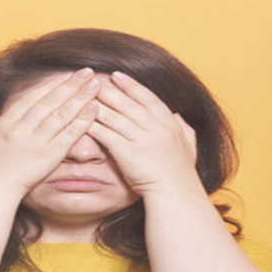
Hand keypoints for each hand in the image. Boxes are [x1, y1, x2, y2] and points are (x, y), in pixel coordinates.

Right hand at [0, 68, 101, 196]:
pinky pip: (68, 135)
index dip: (49, 85)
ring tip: (95, 84)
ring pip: (62, 113)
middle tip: (86, 72)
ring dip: (80, 96)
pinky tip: (94, 108)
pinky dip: (82, 120)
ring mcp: (35, 141)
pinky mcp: (48, 157)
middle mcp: (21, 128)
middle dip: (70, 84)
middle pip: (50, 101)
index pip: (31, 98)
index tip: (63, 76)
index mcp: (4, 123)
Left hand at [87, 71, 198, 196]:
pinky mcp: (128, 153)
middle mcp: (156, 128)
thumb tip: (178, 117)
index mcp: (170, 125)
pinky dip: (94, 125)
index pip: (148, 98)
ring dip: (98, 104)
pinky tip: (81, 120)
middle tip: (93, 79)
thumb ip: (185, 130)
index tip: (117, 75)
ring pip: (115, 116)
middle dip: (109, 90)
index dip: (131, 86)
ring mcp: (142, 140)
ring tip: (83, 94)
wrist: (176, 195)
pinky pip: (107, 135)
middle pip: (128, 103)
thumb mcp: (189, 148)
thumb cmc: (181, 177)